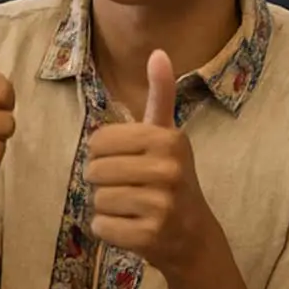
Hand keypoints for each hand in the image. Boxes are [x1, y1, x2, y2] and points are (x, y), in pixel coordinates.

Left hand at [82, 50, 223, 278]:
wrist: (193, 236)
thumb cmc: (171, 179)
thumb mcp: (168, 135)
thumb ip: (161, 96)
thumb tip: (158, 52)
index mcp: (168, 140)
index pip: (99, 141)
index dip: (104, 154)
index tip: (128, 162)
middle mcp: (168, 170)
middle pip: (95, 170)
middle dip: (104, 182)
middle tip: (131, 188)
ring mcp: (161, 205)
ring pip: (97, 199)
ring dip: (107, 206)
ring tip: (133, 207)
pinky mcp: (150, 236)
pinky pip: (102, 226)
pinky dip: (109, 230)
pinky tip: (133, 227)